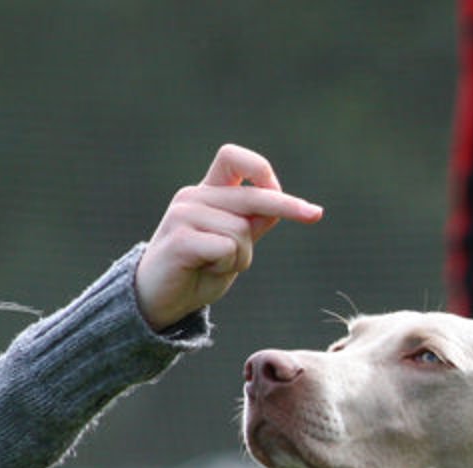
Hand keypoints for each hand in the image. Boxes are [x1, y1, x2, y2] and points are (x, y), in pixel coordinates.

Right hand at [135, 144, 322, 330]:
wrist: (157, 302)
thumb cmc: (197, 272)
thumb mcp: (233, 246)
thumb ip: (252, 224)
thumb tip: (282, 204)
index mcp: (206, 193)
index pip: (233, 159)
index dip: (262, 170)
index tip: (288, 194)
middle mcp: (193, 197)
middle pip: (252, 195)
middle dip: (287, 206)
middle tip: (315, 214)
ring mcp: (183, 215)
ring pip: (241, 230)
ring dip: (241, 257)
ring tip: (216, 266)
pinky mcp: (179, 239)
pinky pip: (226, 248)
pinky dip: (227, 265)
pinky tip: (204, 270)